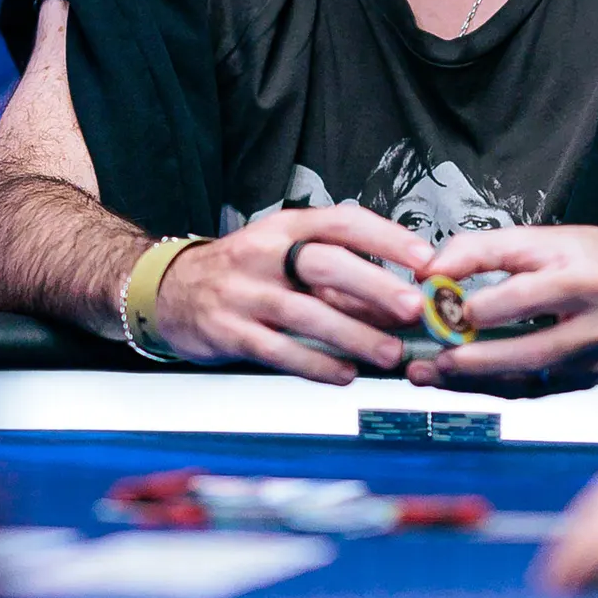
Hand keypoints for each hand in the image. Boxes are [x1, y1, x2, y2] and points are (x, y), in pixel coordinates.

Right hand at [146, 205, 432, 385]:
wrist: (172, 291)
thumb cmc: (248, 273)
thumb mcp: (288, 256)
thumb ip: (340, 277)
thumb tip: (401, 301)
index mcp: (286, 226)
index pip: (342, 222)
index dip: (385, 237)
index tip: (425, 257)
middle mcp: (266, 253)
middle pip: (324, 264)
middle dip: (374, 285)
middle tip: (414, 307)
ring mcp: (245, 293)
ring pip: (304, 313)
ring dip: (352, 334)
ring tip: (391, 354)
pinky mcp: (229, 332)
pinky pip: (277, 350)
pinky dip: (314, 364)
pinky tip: (345, 375)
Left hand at [403, 224, 597, 391]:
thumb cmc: (591, 256)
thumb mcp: (541, 238)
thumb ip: (483, 250)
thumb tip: (431, 270)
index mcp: (587, 278)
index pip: (531, 296)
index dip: (486, 307)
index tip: (446, 310)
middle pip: (535, 351)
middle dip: (480, 361)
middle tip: (436, 360)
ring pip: (533, 380)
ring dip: (479, 382)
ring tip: (434, 374)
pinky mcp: (591, 381)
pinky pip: (538, 390)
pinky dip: (497, 387)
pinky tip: (464, 381)